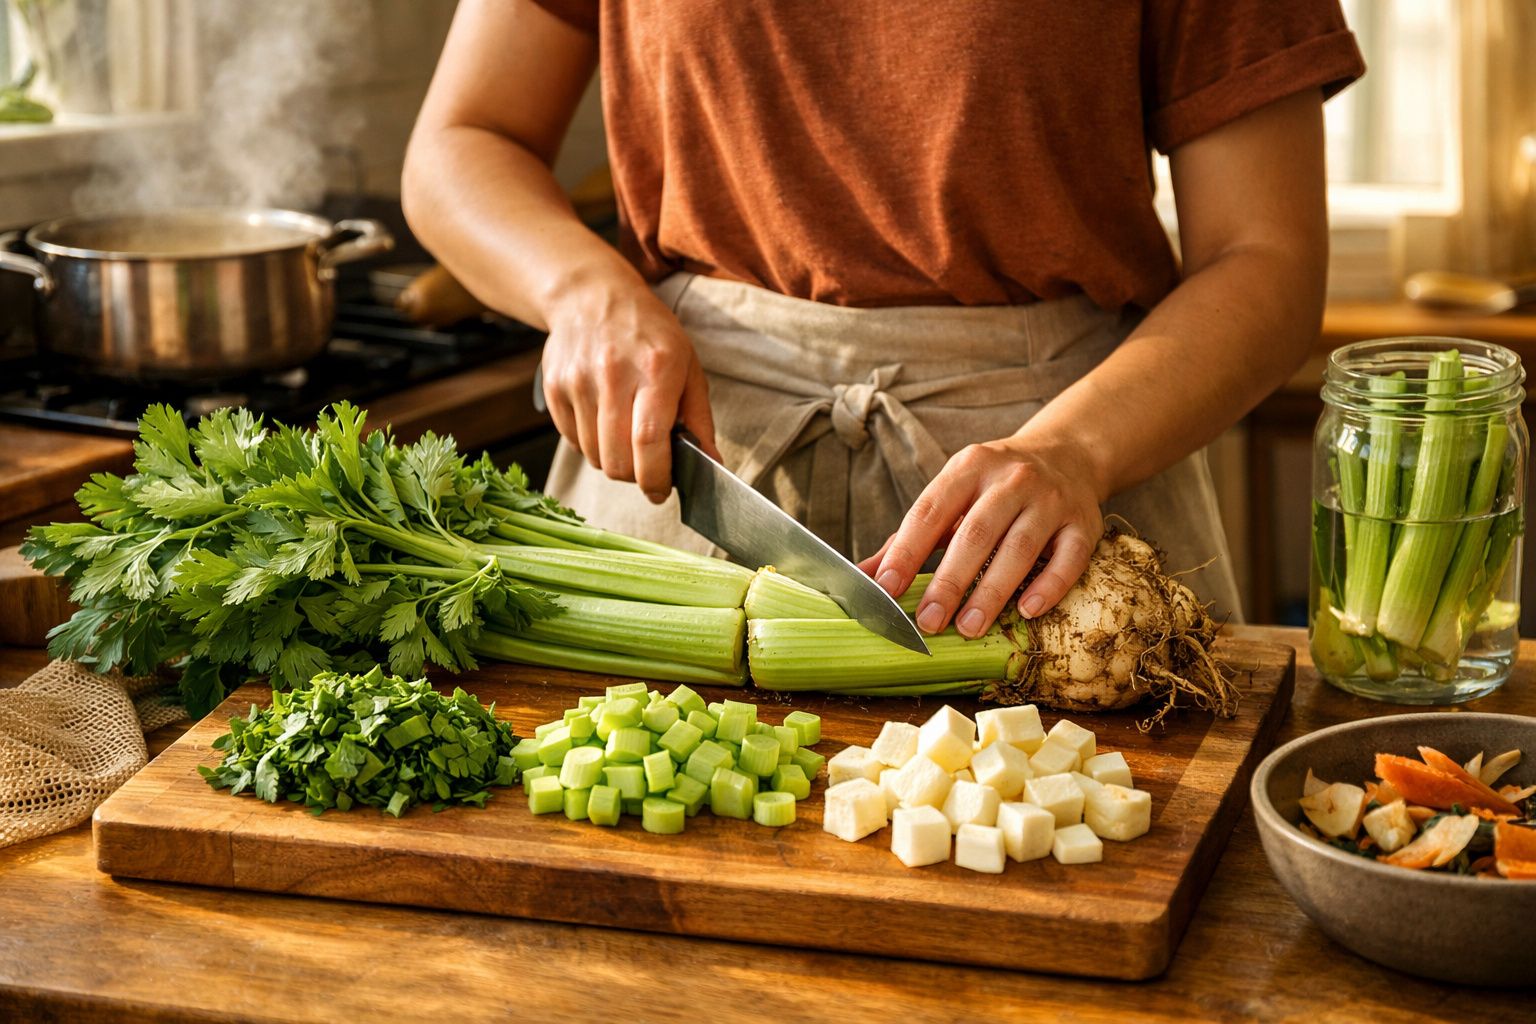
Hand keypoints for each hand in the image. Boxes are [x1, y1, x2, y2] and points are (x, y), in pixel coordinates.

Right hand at [540, 283, 717, 501]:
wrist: (592, 296)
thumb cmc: (649, 335)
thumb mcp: (688, 367)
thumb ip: (699, 420)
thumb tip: (711, 465)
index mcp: (656, 368)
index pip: (650, 441)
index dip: (656, 478)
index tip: (662, 491)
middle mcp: (613, 373)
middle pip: (617, 459)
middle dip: (635, 476)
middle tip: (647, 467)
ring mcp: (578, 381)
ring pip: (593, 456)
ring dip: (613, 460)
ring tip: (625, 435)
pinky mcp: (554, 388)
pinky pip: (572, 442)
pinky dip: (590, 444)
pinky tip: (603, 420)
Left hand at [860, 433, 1104, 637]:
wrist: (1067, 455)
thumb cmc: (994, 487)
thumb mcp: (952, 497)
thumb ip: (910, 538)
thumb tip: (863, 577)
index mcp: (968, 468)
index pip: (930, 511)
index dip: (906, 551)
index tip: (885, 589)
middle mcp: (1010, 479)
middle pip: (975, 533)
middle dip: (949, 581)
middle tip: (927, 622)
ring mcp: (1050, 500)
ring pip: (1019, 547)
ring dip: (992, 591)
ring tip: (969, 627)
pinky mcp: (1084, 523)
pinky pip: (1068, 558)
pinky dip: (1049, 586)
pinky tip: (1027, 611)